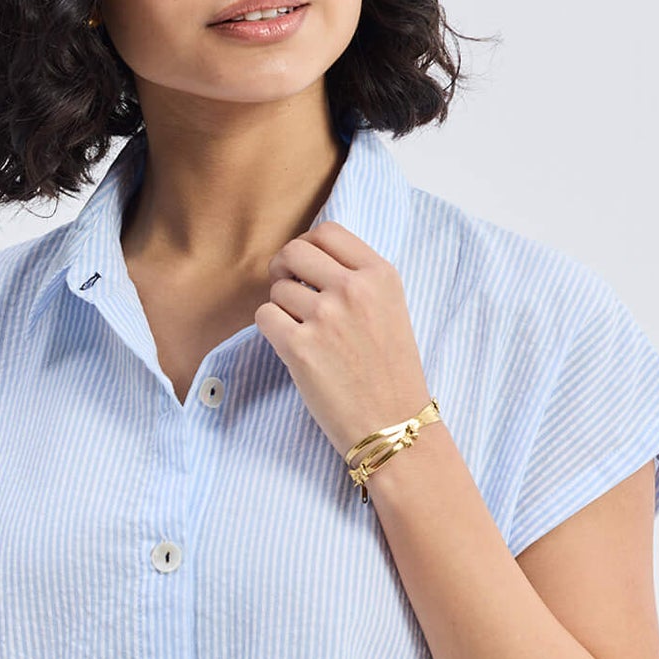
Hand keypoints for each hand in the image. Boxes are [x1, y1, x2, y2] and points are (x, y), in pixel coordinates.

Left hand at [255, 220, 431, 457]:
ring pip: (277, 289)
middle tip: (289, 291)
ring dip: (281, 307)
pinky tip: (292, 346)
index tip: (304, 266)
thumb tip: (307, 258)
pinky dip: (271, 329)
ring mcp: (326, 318)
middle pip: (295, 251)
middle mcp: (353, 290)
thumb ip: (357, 279)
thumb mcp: (390, 310)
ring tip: (304, 333)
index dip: (308, 246)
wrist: (394, 426)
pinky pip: (264, 317)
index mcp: (380, 276)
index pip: (328, 232)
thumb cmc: (390, 372)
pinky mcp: (300, 348)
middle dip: (284, 268)